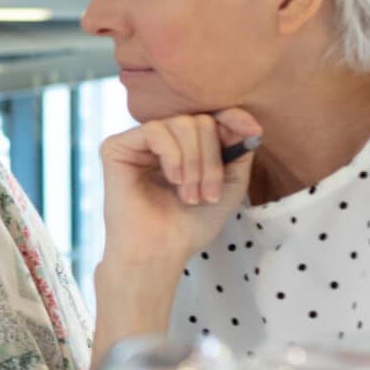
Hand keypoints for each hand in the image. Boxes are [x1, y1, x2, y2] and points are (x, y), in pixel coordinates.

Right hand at [96, 109, 260, 281]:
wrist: (160, 252)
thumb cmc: (190, 226)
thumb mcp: (230, 186)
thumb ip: (239, 151)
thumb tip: (247, 122)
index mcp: (185, 148)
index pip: (211, 117)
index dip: (233, 119)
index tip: (252, 132)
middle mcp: (161, 141)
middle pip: (199, 121)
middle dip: (211, 159)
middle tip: (207, 195)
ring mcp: (138, 143)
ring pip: (181, 124)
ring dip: (194, 163)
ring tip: (189, 195)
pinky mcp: (116, 147)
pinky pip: (155, 130)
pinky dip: (173, 155)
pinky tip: (172, 179)